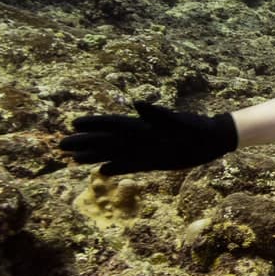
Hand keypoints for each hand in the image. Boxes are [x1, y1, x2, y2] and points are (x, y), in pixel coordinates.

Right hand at [60, 101, 236, 174]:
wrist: (213, 140)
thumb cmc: (198, 129)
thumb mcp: (179, 123)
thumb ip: (157, 115)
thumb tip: (137, 104)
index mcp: (144, 126)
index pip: (113, 125)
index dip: (94, 124)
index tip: (74, 124)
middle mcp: (141, 137)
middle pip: (107, 139)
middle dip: (85, 142)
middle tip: (61, 146)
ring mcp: (146, 149)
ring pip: (114, 152)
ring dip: (95, 155)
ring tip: (73, 159)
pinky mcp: (153, 161)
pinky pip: (129, 165)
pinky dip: (115, 168)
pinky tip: (102, 171)